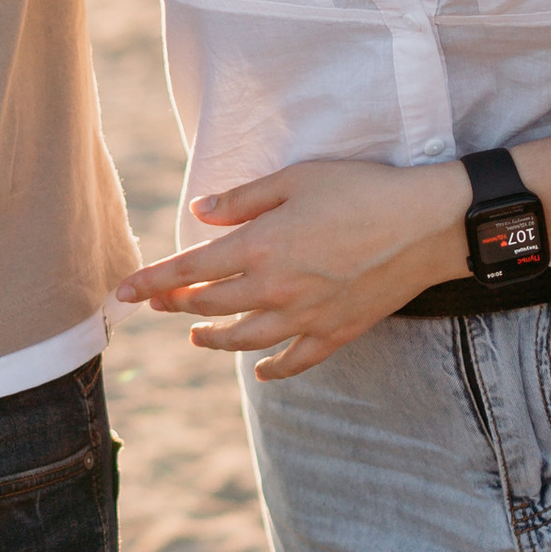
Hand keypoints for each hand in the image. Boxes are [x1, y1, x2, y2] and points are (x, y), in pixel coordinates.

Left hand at [116, 156, 468, 378]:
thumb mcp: (296, 179)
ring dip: (215, 339)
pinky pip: (295, 361)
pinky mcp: (336, 331)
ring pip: (245, 339)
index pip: (189, 271)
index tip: (123, 292)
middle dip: (178, 305)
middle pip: (211, 305)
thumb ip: (243, 200)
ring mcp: (306, 317)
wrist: (427, 224)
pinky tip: (260, 372)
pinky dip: (273, 370)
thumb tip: (201, 211)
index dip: (152, 282)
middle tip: (160, 304)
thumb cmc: (362, 190)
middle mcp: (276, 290)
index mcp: (260, 248)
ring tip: (197, 335)